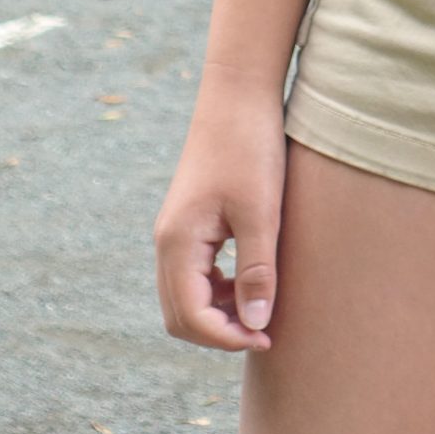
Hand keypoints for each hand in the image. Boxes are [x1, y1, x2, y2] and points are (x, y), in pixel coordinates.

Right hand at [154, 70, 287, 352]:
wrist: (239, 94)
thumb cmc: (251, 147)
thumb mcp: (261, 212)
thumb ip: (258, 270)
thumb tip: (255, 326)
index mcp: (178, 242)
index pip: (191, 317)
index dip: (227, 338)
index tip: (267, 337)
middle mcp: (167, 241)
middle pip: (180, 315)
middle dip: (218, 333)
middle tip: (264, 332)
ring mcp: (175, 232)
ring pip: (185, 297)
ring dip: (218, 313)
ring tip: (262, 309)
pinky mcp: (189, 222)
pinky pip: (194, 275)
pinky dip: (217, 290)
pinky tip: (251, 281)